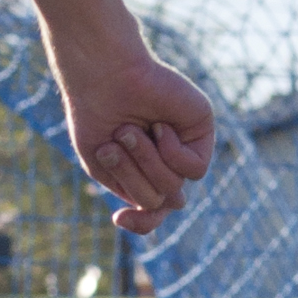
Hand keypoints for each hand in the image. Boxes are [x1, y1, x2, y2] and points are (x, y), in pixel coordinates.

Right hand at [54, 39, 214, 234]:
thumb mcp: (105, 165)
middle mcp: (165, 161)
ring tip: (130, 131)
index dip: (140, 223)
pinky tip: (159, 126)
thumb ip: (134, 191)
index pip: (153, 212)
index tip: (118, 219)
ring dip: (146, 161)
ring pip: (175, 187)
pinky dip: (171, 151)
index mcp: (142, 171)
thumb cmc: (96, 115)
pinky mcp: (201, 129)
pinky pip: (194, 168)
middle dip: (132, 176)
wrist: (101, 75)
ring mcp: (184, 146)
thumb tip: (176, 203)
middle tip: (114, 144)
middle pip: (160, 200)